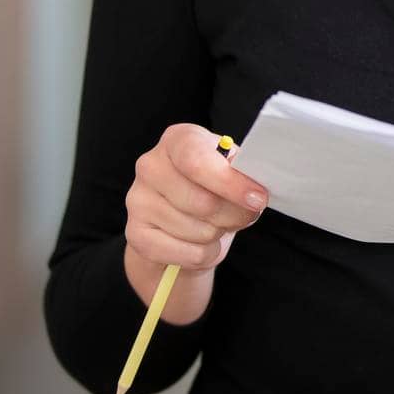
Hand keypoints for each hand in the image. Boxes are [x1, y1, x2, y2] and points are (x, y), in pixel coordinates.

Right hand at [124, 123, 268, 271]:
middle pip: (203, 202)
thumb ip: (242, 176)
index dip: (230, 183)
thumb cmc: (213, 186)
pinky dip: (206, 254)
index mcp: (178, 139)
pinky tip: (201, 242)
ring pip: (199, 231)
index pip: (197, 161)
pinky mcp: (135, 235)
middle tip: (244, 214)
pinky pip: (188, 254)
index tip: (258, 198)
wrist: (181, 219)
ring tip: (217, 224)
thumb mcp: (230, 171)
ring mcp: (137, 200)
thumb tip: (254, 194)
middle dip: (234, 215)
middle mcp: (150, 165)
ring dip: (219, 234)